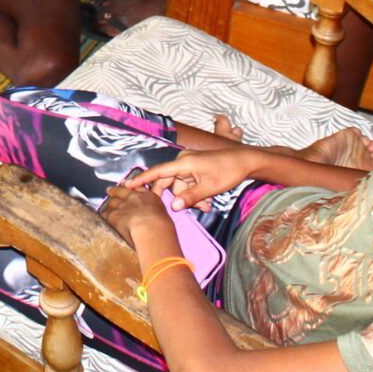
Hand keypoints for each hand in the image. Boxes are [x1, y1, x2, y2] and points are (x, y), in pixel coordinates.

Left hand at [98, 183, 173, 247]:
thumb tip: (153, 217)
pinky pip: (105, 215)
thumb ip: (155, 212)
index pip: (138, 188)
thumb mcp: (163, 215)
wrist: (150, 229)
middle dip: (116, 191)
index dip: (131, 187)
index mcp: (149, 197)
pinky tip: (101, 217)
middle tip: (111, 190)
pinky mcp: (113, 215)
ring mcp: (122, 205)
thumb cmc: (162, 227)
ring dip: (110, 204)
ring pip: (112, 202)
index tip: (127, 185)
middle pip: (122, 191)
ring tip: (107, 205)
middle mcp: (134, 198)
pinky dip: (103, 216)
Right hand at [124, 146, 257, 210]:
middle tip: (185, 210)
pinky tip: (207, 201)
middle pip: (168, 182)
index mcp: (183, 162)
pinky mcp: (196, 169)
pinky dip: (195, 193)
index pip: (157, 172)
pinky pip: (189, 184)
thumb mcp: (209, 187)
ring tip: (206, 206)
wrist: (246, 161)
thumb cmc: (228, 171)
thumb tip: (174, 207)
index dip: (142, 180)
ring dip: (190, 198)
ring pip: (181, 186)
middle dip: (177, 197)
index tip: (126, 185)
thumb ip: (190, 197)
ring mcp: (190, 165)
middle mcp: (183, 162)